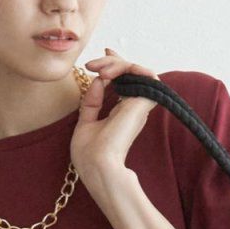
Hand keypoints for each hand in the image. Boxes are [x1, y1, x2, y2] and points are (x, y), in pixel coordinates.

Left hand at [72, 47, 158, 187]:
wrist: (99, 166)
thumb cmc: (90, 155)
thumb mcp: (85, 124)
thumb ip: (91, 103)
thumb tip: (98, 80)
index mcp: (122, 113)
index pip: (123, 83)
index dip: (114, 67)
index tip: (96, 62)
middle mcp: (133, 107)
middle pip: (129, 73)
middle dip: (110, 62)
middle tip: (91, 65)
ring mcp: (140, 104)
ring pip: (135, 70)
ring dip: (115, 63)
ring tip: (97, 68)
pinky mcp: (144, 101)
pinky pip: (142, 72)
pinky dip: (125, 67)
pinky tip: (108, 73)